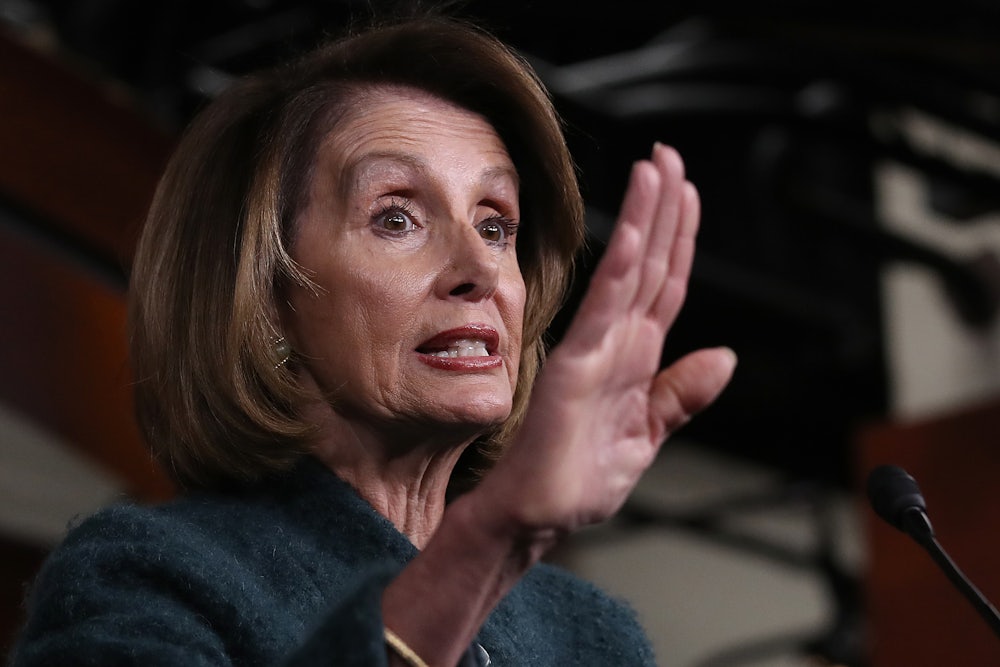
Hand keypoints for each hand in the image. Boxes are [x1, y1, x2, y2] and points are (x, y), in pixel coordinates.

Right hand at [477, 143, 735, 534]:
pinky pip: (604, 313)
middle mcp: (617, 343)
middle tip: (668, 154)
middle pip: (650, 264)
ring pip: (628, 274)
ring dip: (644, 221)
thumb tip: (724, 357)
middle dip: (663, 207)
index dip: (679, 236)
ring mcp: (596, 351)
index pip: (665, 284)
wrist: (538, 515)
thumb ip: (682, 394)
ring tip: (653, 169)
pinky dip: (619, 273)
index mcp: (636, 356)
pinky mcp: (576, 368)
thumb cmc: (580, 478)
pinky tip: (634, 236)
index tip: (688, 189)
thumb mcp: (647, 434)